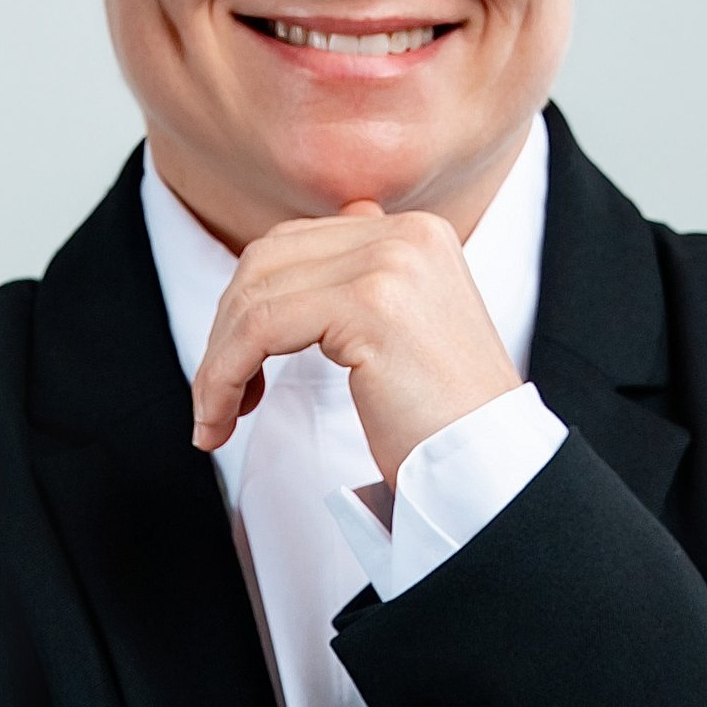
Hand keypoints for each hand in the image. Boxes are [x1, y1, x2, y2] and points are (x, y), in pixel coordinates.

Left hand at [191, 202, 522, 484]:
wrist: (492, 472)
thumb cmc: (444, 426)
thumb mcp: (400, 338)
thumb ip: (358, 290)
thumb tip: (290, 272)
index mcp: (416, 235)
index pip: (297, 245)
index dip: (249, 307)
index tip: (237, 374)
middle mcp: (406, 235)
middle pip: (267, 260)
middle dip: (225, 332)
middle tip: (218, 399)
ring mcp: (391, 262)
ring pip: (255, 295)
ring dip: (218, 362)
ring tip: (215, 418)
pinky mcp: (371, 304)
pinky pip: (261, 328)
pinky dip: (225, 375)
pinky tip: (224, 419)